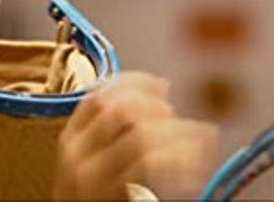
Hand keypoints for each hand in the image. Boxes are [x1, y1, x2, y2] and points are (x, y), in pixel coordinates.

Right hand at [53, 71, 219, 200]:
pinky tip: (197, 167)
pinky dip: (183, 160)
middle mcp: (78, 155)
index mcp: (71, 138)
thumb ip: (118, 130)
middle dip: (157, 106)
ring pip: (142, 135)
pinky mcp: (118, 199)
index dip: (136, 83)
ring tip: (202, 140)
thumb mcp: (99, 159)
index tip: (163, 85)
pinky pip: (155, 167)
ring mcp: (95, 179)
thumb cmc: (104, 197)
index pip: (100, 95)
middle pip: (121, 109)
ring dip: (180, 133)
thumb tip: (162, 90)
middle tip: (178, 118)